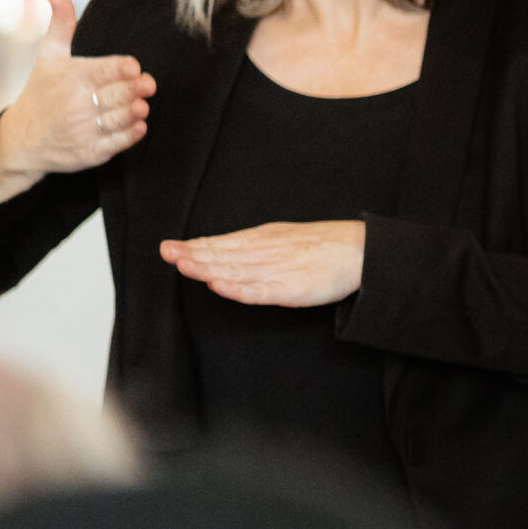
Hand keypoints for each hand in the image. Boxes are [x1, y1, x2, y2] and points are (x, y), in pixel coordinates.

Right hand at [0, 0, 154, 206]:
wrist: (21, 140)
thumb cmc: (40, 91)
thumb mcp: (48, 56)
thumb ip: (60, 23)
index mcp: (71, 78)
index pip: (106, 70)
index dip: (125, 68)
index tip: (134, 66)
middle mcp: (77, 104)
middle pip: (119, 94)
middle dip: (138, 88)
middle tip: (148, 84)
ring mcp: (83, 130)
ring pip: (121, 118)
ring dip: (137, 110)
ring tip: (142, 104)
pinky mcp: (89, 153)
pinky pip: (117, 143)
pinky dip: (132, 133)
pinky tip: (138, 124)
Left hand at [160, 221, 365, 306]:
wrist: (361, 251)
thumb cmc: (325, 246)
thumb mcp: (285, 238)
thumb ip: (257, 248)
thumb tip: (227, 256)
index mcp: (265, 239)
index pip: (223, 243)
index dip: (196, 246)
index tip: (171, 247)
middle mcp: (266, 252)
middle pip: (224, 254)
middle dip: (193, 254)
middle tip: (167, 252)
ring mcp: (277, 270)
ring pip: (236, 269)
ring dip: (208, 268)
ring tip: (183, 266)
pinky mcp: (291, 289)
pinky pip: (260, 290)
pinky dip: (238, 289)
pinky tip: (220, 287)